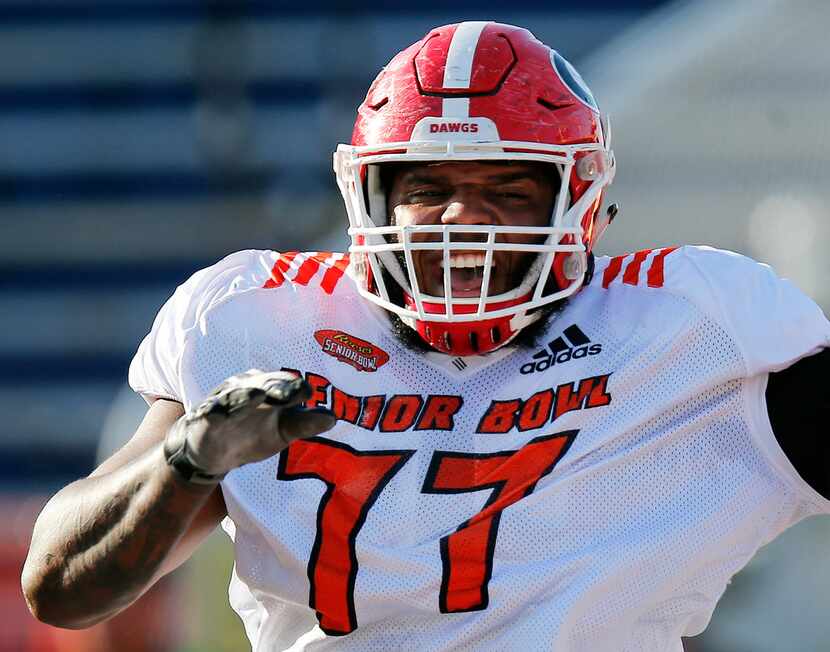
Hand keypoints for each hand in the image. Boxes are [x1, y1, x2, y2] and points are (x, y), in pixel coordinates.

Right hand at [165, 370, 335, 477]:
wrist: (214, 451)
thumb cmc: (252, 434)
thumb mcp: (283, 432)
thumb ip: (305, 424)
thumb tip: (333, 418)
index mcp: (269, 389)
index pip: (285, 385)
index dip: (295, 388)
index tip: (308, 392)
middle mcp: (248, 388)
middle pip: (263, 384)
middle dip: (276, 386)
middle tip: (289, 392)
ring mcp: (225, 401)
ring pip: (237, 395)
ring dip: (246, 394)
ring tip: (257, 394)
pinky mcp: (205, 417)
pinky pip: (209, 412)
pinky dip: (212, 411)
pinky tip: (216, 412)